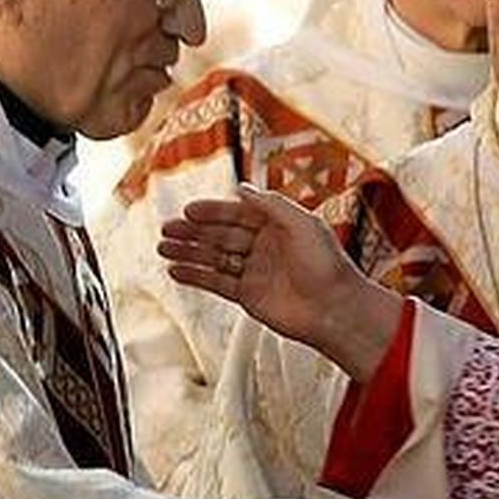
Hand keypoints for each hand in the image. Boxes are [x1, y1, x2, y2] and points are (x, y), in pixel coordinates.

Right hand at [157, 183, 402, 379]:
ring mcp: (255, 272)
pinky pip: (216, 283)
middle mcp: (264, 247)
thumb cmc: (328, 267)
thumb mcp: (303, 224)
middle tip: (167, 228)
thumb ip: (271, 205)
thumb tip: (243, 187)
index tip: (188, 210)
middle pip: (221, 235)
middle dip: (193, 232)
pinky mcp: (248, 296)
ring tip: (163, 248)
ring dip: (189, 253)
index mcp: (278, 226)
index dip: (212, 212)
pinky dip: (195, 277)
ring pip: (215, 259)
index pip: (237, 214)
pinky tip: (176, 271)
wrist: (335, 310)